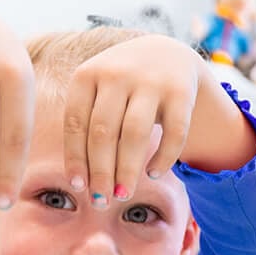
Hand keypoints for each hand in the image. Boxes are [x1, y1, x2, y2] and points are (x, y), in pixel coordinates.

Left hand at [58, 35, 202, 202]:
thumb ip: (84, 125)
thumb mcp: (95, 92)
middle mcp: (117, 72)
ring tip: (122, 194)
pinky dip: (163, 158)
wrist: (166, 54)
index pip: (75, 123)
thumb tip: (79, 183)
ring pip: (135, 134)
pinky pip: (173, 133)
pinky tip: (153, 174)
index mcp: (87, 74)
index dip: (75, 159)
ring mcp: (150, 79)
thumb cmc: (120, 87)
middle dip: (101, 172)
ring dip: (127, 170)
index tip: (78, 186)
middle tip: (101, 201)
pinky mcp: (180, 90)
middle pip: (103, 133)